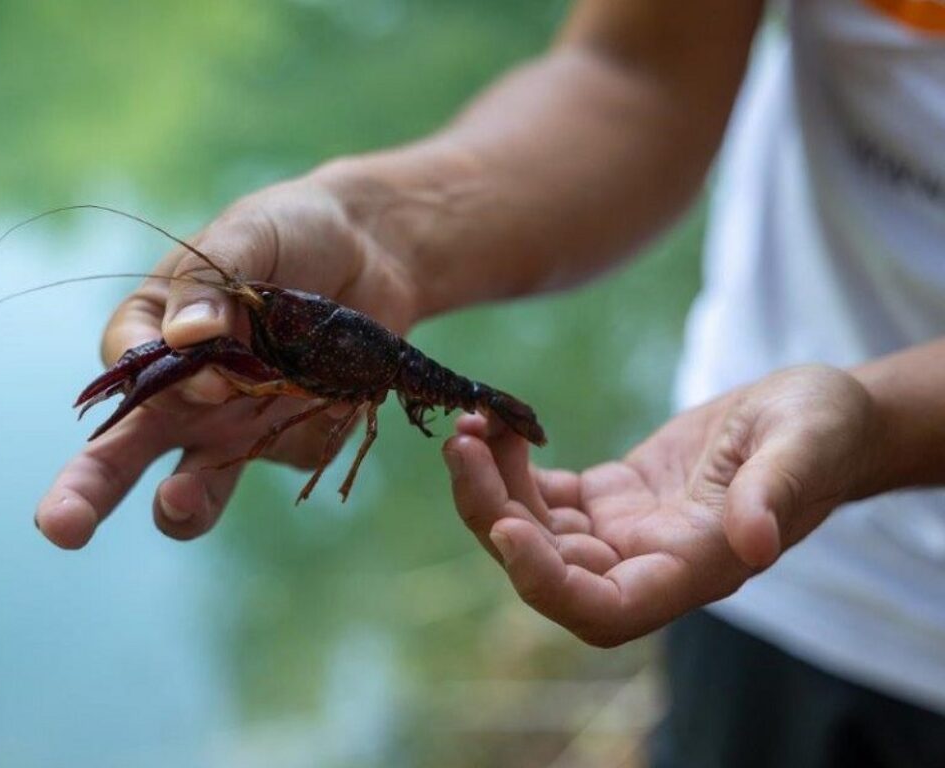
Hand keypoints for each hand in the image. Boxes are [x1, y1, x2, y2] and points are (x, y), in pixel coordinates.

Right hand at [36, 172, 418, 547]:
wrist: (371, 250)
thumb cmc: (291, 232)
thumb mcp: (247, 235)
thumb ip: (210, 282)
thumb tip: (185, 337)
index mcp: (157, 333)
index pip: (127, 368)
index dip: (155, 376)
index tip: (202, 361)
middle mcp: (187, 392)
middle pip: (124, 451)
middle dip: (87, 490)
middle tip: (61, 526)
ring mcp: (238, 424)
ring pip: (195, 485)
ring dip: (180, 505)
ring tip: (177, 504)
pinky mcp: (294, 440)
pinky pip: (296, 457)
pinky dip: (314, 436)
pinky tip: (340, 394)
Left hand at [443, 365, 879, 646]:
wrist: (812, 414)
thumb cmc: (823, 429)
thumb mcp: (806, 446)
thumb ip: (777, 494)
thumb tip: (755, 543)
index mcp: (695, 568)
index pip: (606, 609)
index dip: (549, 584)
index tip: (506, 528)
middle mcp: (649, 562)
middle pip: (549, 570)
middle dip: (492, 513)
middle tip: (462, 446)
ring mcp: (624, 532)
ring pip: (535, 531)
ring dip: (490, 486)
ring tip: (470, 424)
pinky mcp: (611, 498)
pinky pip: (545, 497)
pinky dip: (512, 467)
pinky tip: (497, 425)